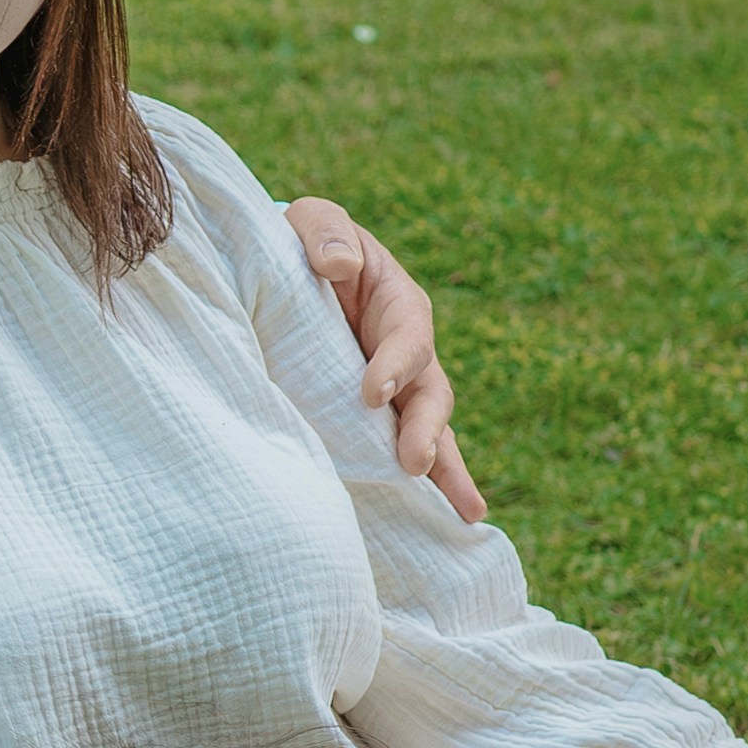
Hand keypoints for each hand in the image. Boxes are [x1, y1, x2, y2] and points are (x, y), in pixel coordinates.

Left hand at [289, 199, 487, 520]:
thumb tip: (337, 265)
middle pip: (431, 393)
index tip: (370, 393)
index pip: (407, 337)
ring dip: (444, 469)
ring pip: (428, 431)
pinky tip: (439, 525)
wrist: (280, 275)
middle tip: (416, 462)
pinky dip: (420, 485)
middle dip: (428, 429)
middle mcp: (406, 352)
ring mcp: (394, 390)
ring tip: (466, 511)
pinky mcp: (370, 420)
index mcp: (399, 303)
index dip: (393, 365)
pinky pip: (397, 451)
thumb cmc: (301, 243)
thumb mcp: (313, 222)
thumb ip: (327, 233)